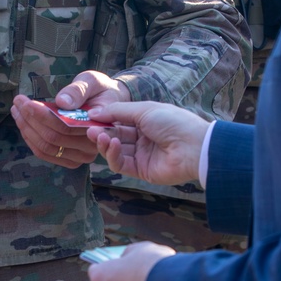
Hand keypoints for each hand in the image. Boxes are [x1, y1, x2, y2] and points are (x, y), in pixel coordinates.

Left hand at [10, 71, 129, 167]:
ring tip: (16, 109)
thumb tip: (62, 102)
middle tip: (18, 101)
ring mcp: (80, 156)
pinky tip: (22, 122)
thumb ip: (78, 90)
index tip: (26, 101)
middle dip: (30, 119)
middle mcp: (92, 147)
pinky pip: (45, 154)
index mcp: (99, 127)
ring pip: (46, 147)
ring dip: (27, 129)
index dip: (42, 115)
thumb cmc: (99, 90)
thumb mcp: (91, 81)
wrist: (108, 103)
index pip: (66, 126)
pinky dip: (30, 139)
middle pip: (52, 138)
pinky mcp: (70, 160)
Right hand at [85, 101, 208, 185]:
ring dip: (105, 143)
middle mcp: (142, 138)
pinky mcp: (141, 171)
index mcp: (145, 120)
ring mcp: (141, 155)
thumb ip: (117, 112)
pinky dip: (113, 155)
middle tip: (88, 129)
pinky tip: (113, 145)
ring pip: (115, 151)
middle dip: (101, 132)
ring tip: (98, 136)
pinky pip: (121, 164)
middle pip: (115, 136)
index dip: (103, 119)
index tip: (88, 117)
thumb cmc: (172, 122)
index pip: (118, 120)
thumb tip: (93, 112)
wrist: (193, 147)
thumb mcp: (144, 110)